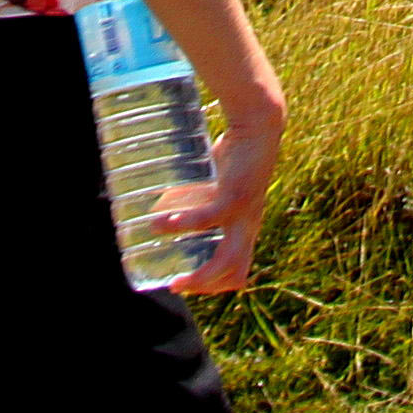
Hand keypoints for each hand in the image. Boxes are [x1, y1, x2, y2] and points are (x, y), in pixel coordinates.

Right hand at [160, 94, 286, 296]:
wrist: (258, 126)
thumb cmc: (235, 153)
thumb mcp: (214, 184)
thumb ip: (192, 199)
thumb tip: (154, 206)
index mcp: (245, 228)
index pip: (237, 272)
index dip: (213, 284)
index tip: (183, 279)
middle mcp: (248, 227)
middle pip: (234, 274)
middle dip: (203, 285)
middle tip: (175, 283)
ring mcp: (245, 215)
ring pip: (227, 260)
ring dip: (198, 270)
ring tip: (167, 262)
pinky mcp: (236, 196)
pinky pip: (210, 218)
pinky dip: (186, 224)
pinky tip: (165, 221)